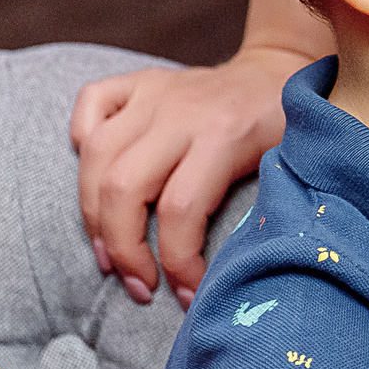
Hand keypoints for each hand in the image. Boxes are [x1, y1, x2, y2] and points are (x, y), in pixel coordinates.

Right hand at [70, 44, 313, 306]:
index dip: (178, 264)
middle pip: (124, 187)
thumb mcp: (288, 167)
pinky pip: (89, 104)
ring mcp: (154, 93)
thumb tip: (231, 280)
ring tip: (110, 257)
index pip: (181, 209)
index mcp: (225, 133)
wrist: (281, 73)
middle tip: (140, 286)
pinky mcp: (138, 81)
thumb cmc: (285, 130)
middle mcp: (181, 111)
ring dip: (93, 216)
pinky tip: (96, 180)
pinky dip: (80, 140)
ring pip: (97, 156)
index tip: (188, 296)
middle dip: (124, 250)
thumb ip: (261, 211)